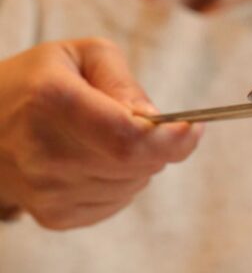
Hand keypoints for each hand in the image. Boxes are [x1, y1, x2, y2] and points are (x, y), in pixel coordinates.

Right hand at [0, 38, 201, 229]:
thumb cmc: (37, 84)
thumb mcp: (76, 55)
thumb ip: (121, 79)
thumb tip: (155, 118)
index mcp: (51, 100)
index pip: (128, 138)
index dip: (170, 140)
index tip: (193, 130)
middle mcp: (46, 152)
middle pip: (136, 166)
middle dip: (154, 146)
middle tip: (138, 125)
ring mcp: (48, 192)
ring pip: (131, 187)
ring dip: (136, 166)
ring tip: (102, 141)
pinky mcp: (55, 217)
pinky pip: (115, 204)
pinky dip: (118, 184)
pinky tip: (90, 163)